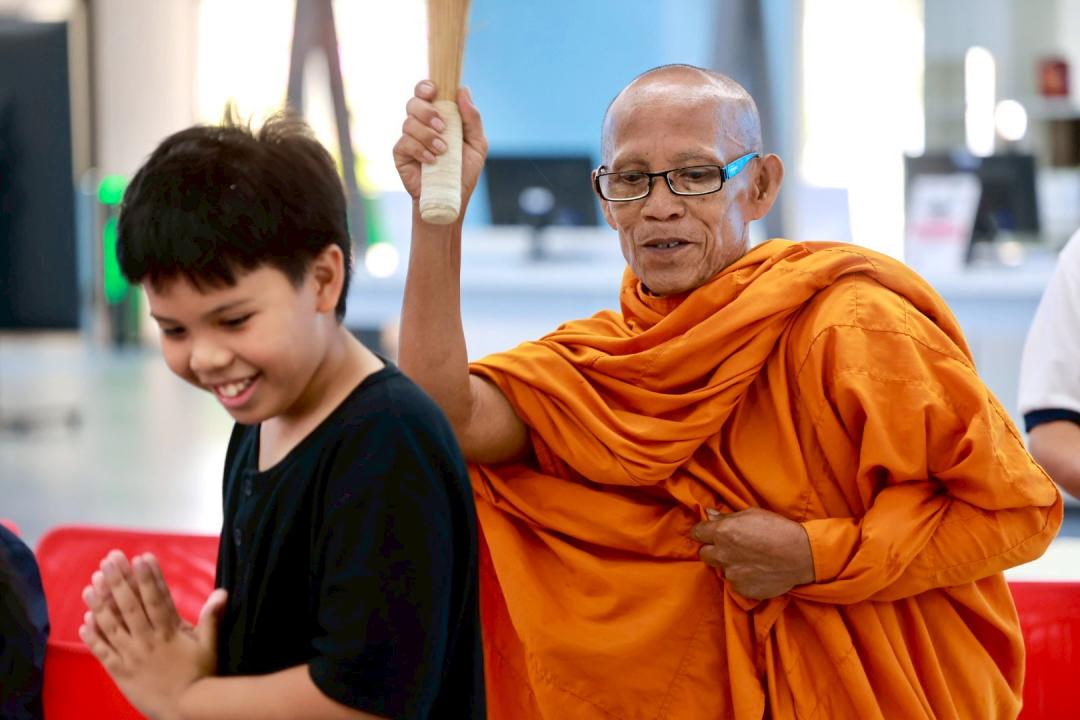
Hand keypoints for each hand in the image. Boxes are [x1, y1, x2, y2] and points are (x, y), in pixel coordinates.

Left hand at [80, 550, 226, 719]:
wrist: (183, 709)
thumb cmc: (200, 675)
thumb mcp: (209, 646)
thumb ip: (212, 618)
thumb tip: (221, 592)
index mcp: (169, 631)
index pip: (157, 598)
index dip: (149, 577)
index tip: (142, 557)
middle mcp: (147, 639)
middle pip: (130, 605)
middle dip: (120, 580)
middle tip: (111, 559)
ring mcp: (130, 654)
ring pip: (111, 625)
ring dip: (101, 603)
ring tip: (92, 583)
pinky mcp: (119, 670)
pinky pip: (102, 651)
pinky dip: (92, 636)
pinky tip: (84, 621)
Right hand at [393, 80, 487, 210]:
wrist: (451, 199)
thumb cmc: (463, 172)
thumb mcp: (476, 145)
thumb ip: (473, 119)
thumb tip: (463, 90)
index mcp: (438, 117)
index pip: (425, 93)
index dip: (425, 87)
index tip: (433, 91)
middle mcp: (421, 125)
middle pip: (413, 103)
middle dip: (426, 111)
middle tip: (441, 126)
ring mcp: (409, 139)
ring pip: (408, 123)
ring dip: (427, 135)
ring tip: (442, 150)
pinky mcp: (400, 154)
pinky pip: (404, 143)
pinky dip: (420, 150)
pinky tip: (431, 160)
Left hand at [691, 508, 815, 599]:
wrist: (801, 555)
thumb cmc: (777, 529)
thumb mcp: (751, 514)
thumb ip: (726, 516)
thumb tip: (709, 514)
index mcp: (722, 532)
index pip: (696, 533)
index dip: (704, 532)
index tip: (710, 533)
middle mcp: (722, 554)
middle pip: (704, 554)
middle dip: (713, 549)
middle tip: (730, 547)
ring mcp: (731, 574)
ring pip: (721, 569)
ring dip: (729, 565)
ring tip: (749, 559)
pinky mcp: (741, 589)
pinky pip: (735, 583)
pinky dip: (742, 578)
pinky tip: (756, 571)